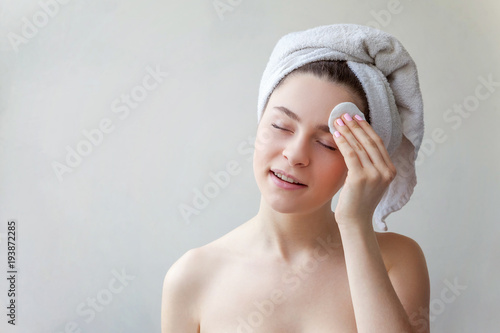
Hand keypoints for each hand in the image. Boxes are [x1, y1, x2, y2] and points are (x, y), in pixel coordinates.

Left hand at [331, 113, 396, 228]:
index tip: (356, 117)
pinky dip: (343, 142)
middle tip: (345, 114)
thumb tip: (356, 144)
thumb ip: (368, 165)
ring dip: (347, 131)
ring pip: (360, 146)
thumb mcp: (369, 181)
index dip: (366, 128)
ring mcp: (374, 175)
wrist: (355, 222)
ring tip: (337, 121)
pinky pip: (351, 154)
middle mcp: (386, 171)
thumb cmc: (358, 203)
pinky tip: (336, 134)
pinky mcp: (361, 178)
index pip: (378, 143)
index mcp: (390, 171)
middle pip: (370, 141)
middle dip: (356, 125)